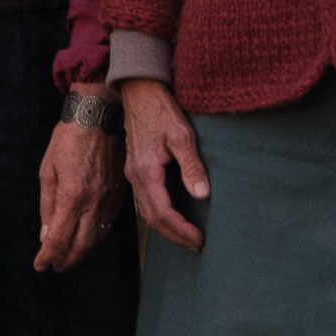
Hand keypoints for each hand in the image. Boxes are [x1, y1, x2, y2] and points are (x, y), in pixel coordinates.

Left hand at [35, 91, 128, 271]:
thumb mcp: (48, 169)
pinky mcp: (120, 192)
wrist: (100, 116)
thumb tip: (46, 234)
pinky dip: (98, 235)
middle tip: (56, 266)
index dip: (48, 257)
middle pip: (81, 244)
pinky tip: (90, 236)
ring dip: (82, 251)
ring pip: (97, 236)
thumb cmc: (69, 138)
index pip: (59, 238)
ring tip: (70, 255)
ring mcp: (109, 198)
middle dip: (67, 260)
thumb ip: (47, 205)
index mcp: (72, 195)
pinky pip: (109, 222)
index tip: (40, 265)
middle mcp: (93, 201)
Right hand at [120, 79, 209, 252]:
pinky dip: (157, 214)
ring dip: (165, 228)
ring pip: (145, 211)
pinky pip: (143, 200)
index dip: (181, 230)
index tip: (199, 239)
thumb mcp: (182, 135)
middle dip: (174, 235)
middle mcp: (135, 177)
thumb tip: (203, 196)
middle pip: (152, 218)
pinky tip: (169, 216)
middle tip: (196, 245)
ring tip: (185, 236)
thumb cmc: (161, 109)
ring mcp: (132, 173)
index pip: (163, 213)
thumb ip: (191, 166)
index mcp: (146, 172)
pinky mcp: (134, 168)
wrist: (139, 90)